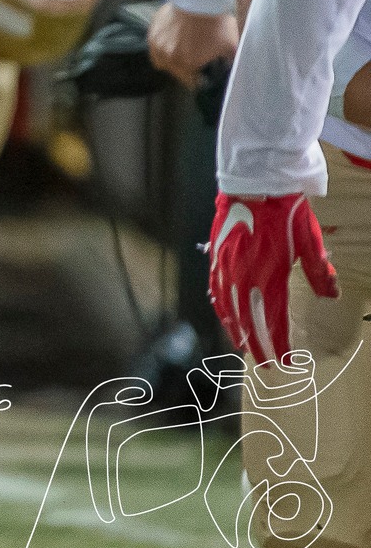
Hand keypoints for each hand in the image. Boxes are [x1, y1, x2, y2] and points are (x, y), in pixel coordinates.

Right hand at [146, 3, 238, 88]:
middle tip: (192, 60)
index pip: (190, 82)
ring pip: (160, 60)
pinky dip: (162, 45)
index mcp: (187, 64)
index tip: (202, 75)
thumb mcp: (230, 45)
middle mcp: (168, 57)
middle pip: (173, 72)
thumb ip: (231, 61)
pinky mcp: (152, 32)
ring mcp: (158, 44)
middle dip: (183, 69)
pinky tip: (172, 38)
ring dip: (169, 59)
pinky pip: (154, 45)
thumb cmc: (215, 23)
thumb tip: (233, 70)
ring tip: (179, 51)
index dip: (198, 80)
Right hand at [208, 192, 338, 364]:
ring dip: (235, 330)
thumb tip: (332, 295)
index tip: (285, 360)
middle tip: (264, 364)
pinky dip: (218, 305)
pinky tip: (222, 313)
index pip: (274, 319)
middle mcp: (244, 276)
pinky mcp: (215, 256)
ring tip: (242, 345)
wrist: (253, 183)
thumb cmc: (285, 211)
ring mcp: (226, 267)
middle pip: (249, 320)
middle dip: (257, 345)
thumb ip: (320, 271)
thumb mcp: (309, 240)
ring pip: (227, 308)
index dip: (279, 343)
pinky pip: (214, 288)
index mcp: (270, 274)